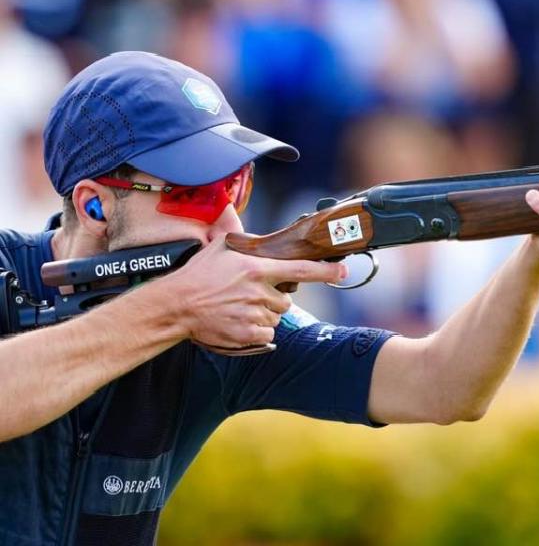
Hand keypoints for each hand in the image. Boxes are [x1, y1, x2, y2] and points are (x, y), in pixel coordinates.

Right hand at [162, 235, 346, 352]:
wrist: (178, 305)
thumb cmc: (198, 275)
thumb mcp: (220, 247)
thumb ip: (242, 236)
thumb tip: (244, 221)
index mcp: (257, 268)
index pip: (301, 269)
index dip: (326, 271)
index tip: (343, 271)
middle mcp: (260, 291)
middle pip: (287, 298)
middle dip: (275, 296)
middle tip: (250, 293)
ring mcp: (255, 313)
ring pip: (277, 315)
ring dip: (265, 312)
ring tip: (240, 305)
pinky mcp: (249, 333)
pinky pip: (268, 332)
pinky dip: (258, 328)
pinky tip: (239, 319)